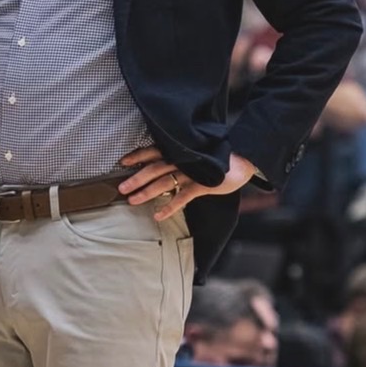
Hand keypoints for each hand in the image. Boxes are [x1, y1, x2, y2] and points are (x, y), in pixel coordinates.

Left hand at [119, 146, 257, 222]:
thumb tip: (160, 166)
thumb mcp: (196, 154)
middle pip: (154, 168)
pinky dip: (170, 207)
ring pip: (165, 182)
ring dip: (147, 192)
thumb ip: (180, 158)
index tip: (122, 162)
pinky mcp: (203, 184)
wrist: (245, 159)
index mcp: (180, 151)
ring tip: (132, 201)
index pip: (154, 151)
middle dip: (136, 178)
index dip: (138, 156)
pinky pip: (183, 197)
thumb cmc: (217, 157)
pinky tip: (158, 215)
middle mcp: (183, 160)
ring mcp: (192, 172)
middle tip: (120, 188)